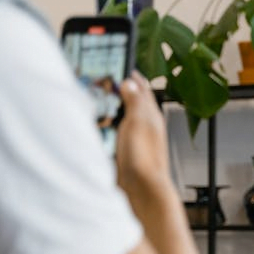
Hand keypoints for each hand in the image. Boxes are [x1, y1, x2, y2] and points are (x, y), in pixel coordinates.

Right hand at [115, 72, 171, 199]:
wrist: (142, 190)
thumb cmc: (143, 159)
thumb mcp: (139, 123)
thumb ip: (135, 102)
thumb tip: (130, 83)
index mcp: (151, 115)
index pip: (143, 89)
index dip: (133, 76)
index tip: (123, 62)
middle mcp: (145, 126)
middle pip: (134, 102)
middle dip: (124, 88)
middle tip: (111, 77)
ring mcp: (135, 139)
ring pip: (125, 116)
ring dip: (116, 105)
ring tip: (105, 95)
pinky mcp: (125, 151)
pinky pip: (117, 131)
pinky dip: (109, 123)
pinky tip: (102, 123)